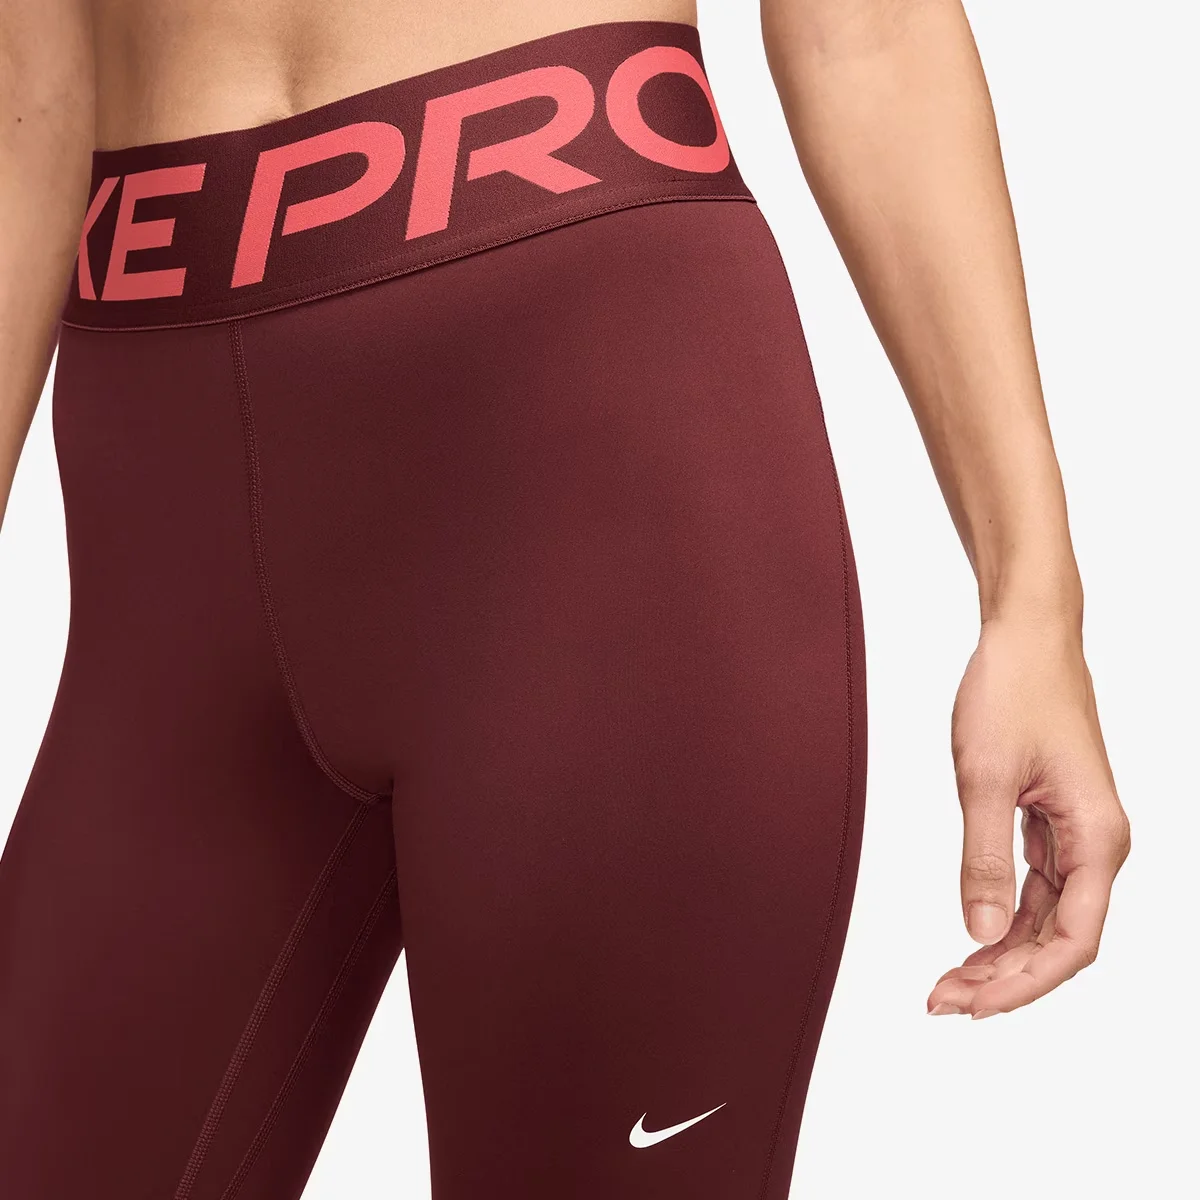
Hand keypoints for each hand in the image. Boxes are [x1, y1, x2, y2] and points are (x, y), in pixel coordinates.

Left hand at [926, 614, 1129, 1017]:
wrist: (1026, 636)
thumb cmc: (1014, 691)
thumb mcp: (984, 777)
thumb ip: (982, 859)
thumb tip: (978, 932)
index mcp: (1097, 838)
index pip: (1073, 943)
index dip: (1024, 984)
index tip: (972, 1005)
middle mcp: (1097, 844)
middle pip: (1061, 939)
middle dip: (1005, 977)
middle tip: (943, 1000)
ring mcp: (1077, 833)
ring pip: (1047, 917)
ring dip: (1002, 952)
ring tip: (950, 981)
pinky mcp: (1054, 820)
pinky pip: (1036, 886)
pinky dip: (1004, 914)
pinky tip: (973, 936)